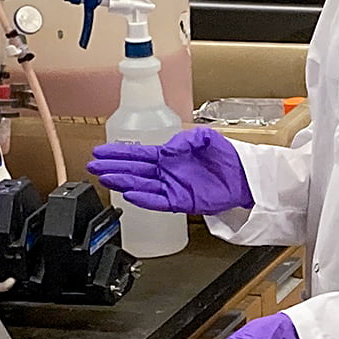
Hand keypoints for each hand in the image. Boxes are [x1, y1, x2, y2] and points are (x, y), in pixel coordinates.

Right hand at [87, 126, 254, 215]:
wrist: (244, 176)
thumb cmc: (226, 156)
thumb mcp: (205, 137)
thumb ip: (185, 139)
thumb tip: (169, 146)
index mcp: (169, 154)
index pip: (138, 153)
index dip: (118, 152)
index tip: (100, 151)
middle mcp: (167, 171)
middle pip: (134, 169)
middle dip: (113, 167)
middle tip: (93, 165)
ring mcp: (172, 187)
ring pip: (141, 185)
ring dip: (122, 181)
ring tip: (105, 178)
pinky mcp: (181, 201)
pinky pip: (158, 201)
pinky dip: (144, 198)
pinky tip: (129, 193)